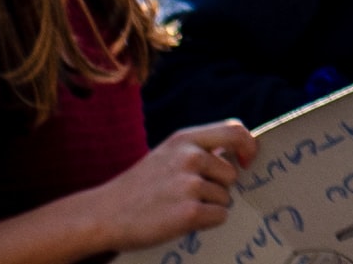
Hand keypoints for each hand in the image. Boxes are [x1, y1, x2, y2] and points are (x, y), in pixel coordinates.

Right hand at [74, 123, 255, 248]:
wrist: (104, 214)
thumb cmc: (139, 186)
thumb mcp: (166, 154)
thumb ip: (197, 150)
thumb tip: (236, 154)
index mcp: (185, 139)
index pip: (234, 131)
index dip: (248, 146)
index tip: (246, 161)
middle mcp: (190, 157)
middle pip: (232, 174)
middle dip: (219, 187)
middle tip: (190, 196)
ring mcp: (189, 185)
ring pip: (226, 198)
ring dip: (210, 206)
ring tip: (179, 207)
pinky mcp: (189, 212)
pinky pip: (220, 216)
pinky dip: (207, 222)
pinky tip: (182, 220)